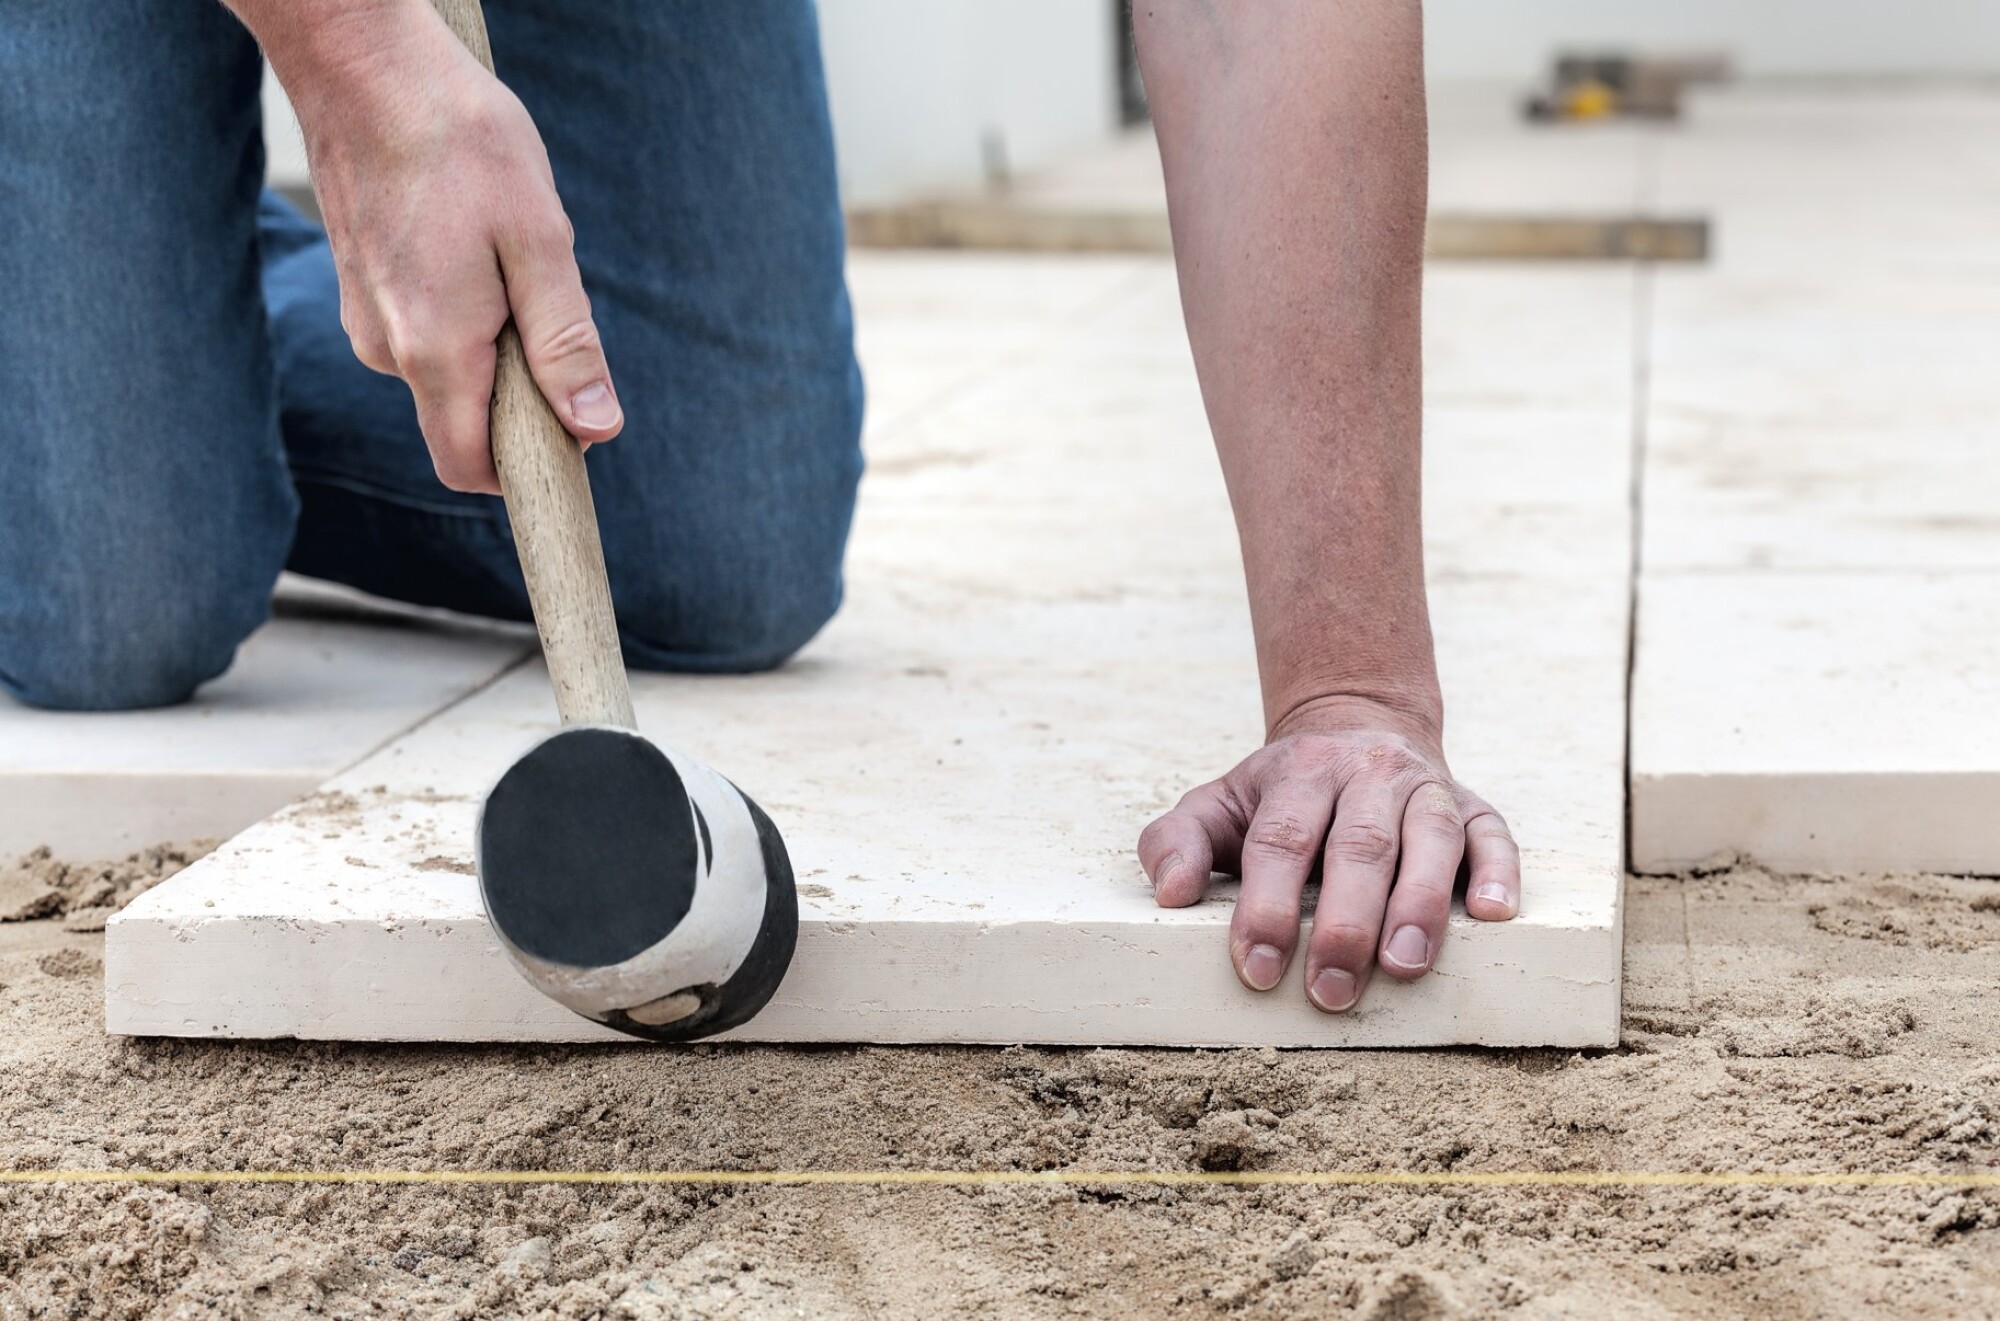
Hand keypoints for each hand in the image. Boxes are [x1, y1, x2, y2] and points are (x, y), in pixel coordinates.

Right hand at [288, 6, 620, 492]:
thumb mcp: (539, 241)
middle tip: (545, 312)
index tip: (569, 438)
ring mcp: (365, 318)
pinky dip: (461, 312)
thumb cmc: (459, 140)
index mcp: (434, 351)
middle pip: (462, 422)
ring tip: (503, 258)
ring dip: (491, 343)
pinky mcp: (361, 288)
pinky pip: (423, 331)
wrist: (363, 63)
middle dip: (517, 395)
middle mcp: (387, 349)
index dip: (524, 470)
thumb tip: (595, 427)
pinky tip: (470, 242)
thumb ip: (565, 344)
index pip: (468, 466)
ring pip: (446, 372)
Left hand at [1138, 695, 1520, 1012]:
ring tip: (1403, 967)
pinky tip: (1492, 916)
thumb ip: (1178, 841)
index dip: (1267, 906)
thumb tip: (1172, 894)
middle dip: (1344, 924)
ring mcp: (1426, 789)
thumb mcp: (1218, 803)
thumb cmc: (1280, 793)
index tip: (1257, 969)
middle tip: (1331, 992)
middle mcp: (1369, 775)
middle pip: (1360, 846)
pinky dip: (1499, 874)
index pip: (1280, 841)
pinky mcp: (1475, 808)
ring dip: (1420, 905)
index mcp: (1300, 773)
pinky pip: (1494, 836)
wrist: (1357, 725)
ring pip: (1430, 840)